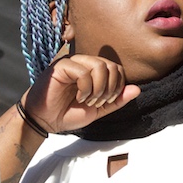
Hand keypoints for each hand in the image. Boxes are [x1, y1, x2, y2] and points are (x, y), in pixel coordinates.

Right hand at [22, 54, 140, 133]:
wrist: (45, 120)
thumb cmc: (68, 113)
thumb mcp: (98, 110)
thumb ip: (116, 100)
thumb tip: (137, 89)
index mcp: (93, 70)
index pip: (117, 69)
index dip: (117, 87)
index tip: (106, 102)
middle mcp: (84, 62)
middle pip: (111, 66)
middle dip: (109, 89)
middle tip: (97, 102)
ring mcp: (72, 62)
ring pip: (99, 66)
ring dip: (98, 89)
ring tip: (87, 100)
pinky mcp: (61, 66)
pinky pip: (83, 72)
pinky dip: (85, 88)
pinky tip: (78, 97)